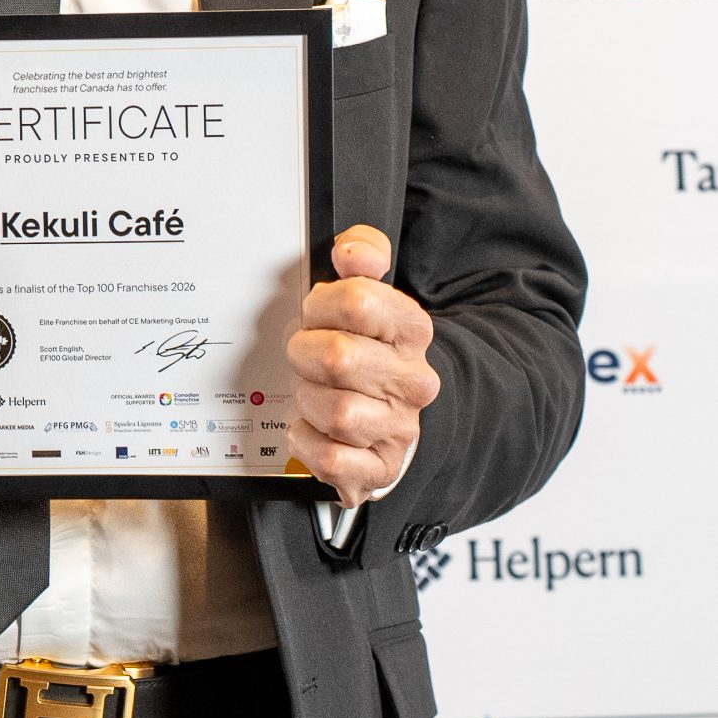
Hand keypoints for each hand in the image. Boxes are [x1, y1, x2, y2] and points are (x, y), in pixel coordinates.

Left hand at [285, 225, 438, 506]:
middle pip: (337, 358)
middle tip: (304, 356)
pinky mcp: (380, 467)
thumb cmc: (363, 349)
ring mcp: (400, 427)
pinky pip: (331, 459)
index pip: (357, 301)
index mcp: (412, 329)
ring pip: (336, 412)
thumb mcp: (366, 292)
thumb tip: (353, 250)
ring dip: (308, 400)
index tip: (315, 314)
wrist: (388, 413)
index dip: (319, 305)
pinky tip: (308, 428)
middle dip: (304, 354)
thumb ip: (363, 255)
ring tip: (311, 392)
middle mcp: (413, 380)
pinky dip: (307, 443)